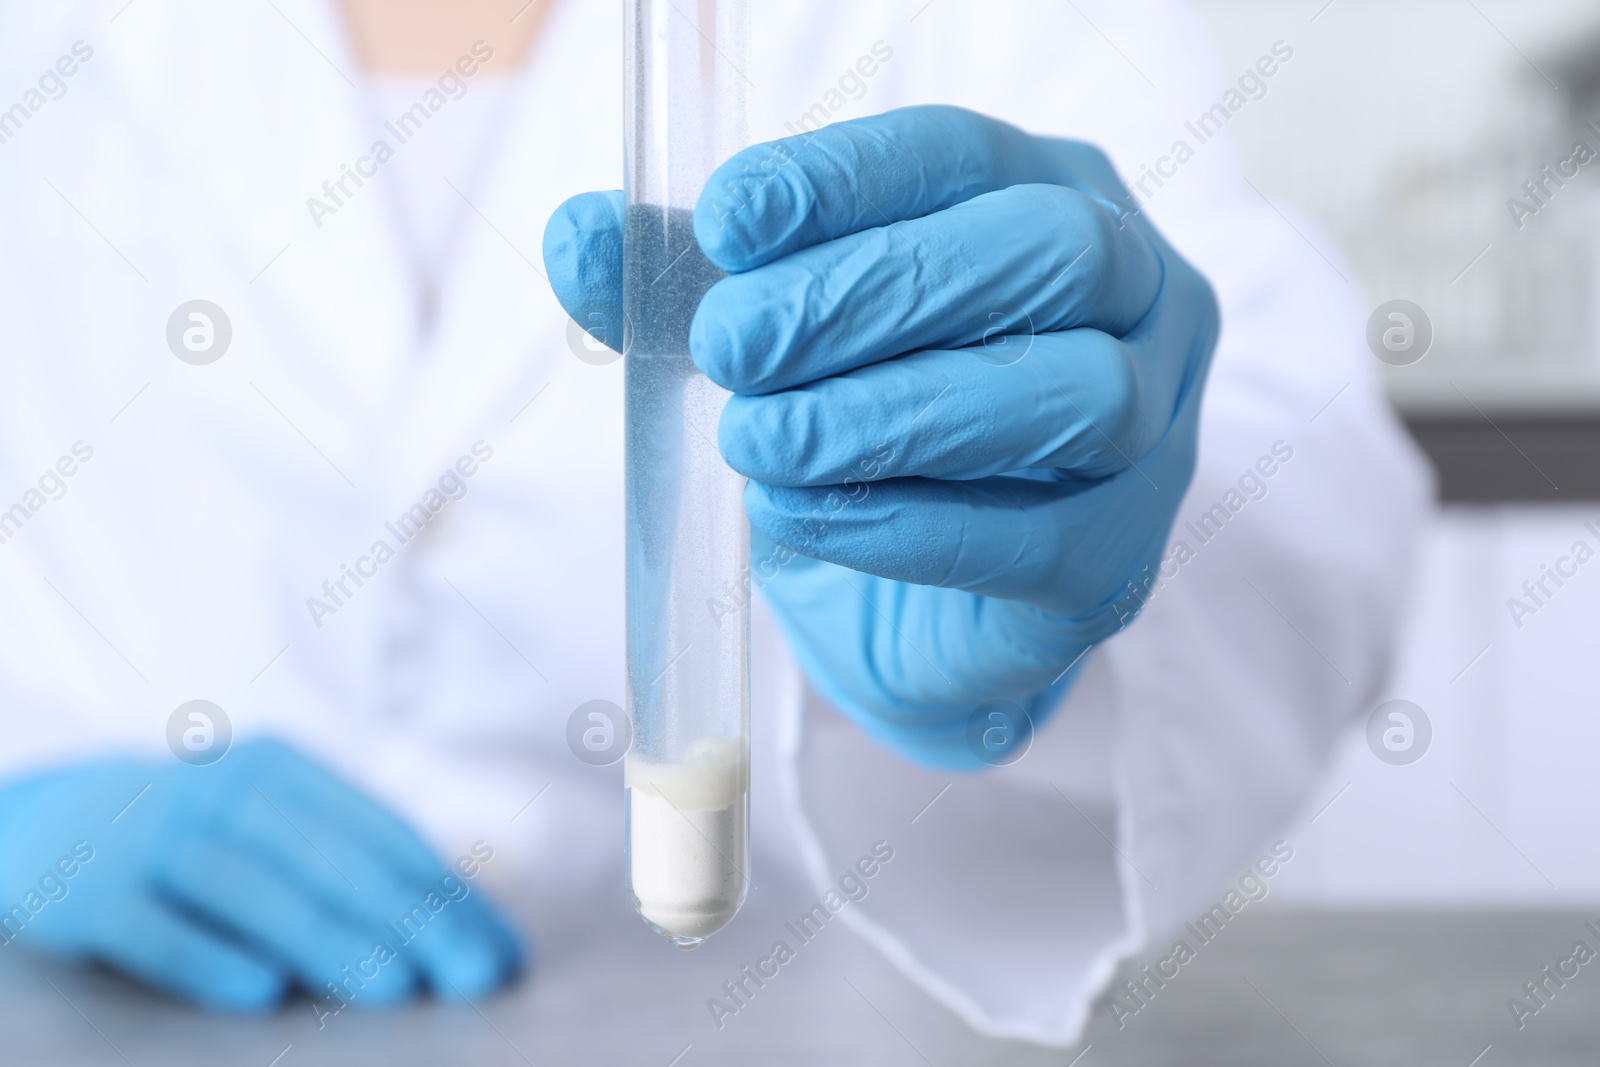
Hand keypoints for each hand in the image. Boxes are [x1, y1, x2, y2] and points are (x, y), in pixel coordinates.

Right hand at [0, 739, 521, 1010]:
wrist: (48, 815)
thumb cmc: (197, 832)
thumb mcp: (269, 820)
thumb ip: (353, 860)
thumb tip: (465, 921)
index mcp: (283, 769)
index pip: (382, 836)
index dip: (446, 895)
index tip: (498, 952)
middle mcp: (223, 791)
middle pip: (330, 858)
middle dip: (409, 920)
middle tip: (466, 976)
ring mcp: (156, 838)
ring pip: (254, 890)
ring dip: (329, 939)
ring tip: (393, 987)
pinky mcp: (93, 893)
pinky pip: (157, 930)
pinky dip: (210, 959)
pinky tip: (262, 992)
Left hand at [543, 106, 1218, 767]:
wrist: (912, 607)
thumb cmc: (860, 438)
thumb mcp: (768, 342)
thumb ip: (686, 283)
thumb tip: (582, 236)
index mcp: (1048, 198)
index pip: (965, 154)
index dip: (848, 178)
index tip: (727, 220)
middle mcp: (1136, 297)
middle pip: (1047, 255)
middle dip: (876, 290)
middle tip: (732, 345)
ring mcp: (1154, 431)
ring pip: (1072, 393)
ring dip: (896, 412)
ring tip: (760, 440)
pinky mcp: (1119, 561)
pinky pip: (1038, 537)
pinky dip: (905, 525)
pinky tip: (802, 516)